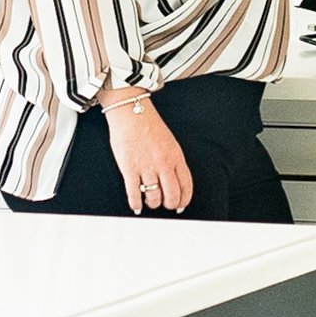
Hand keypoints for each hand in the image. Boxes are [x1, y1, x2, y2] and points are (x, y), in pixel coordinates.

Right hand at [102, 92, 192, 214]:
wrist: (131, 111)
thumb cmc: (148, 125)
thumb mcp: (170, 142)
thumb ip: (173, 162)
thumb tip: (175, 183)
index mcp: (176, 156)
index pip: (186, 186)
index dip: (184, 200)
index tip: (180, 205)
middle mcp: (163, 163)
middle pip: (171, 196)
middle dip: (169, 205)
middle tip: (164, 204)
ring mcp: (146, 166)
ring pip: (153, 198)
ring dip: (152, 203)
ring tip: (148, 201)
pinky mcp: (129, 168)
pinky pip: (133, 193)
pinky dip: (135, 203)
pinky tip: (136, 205)